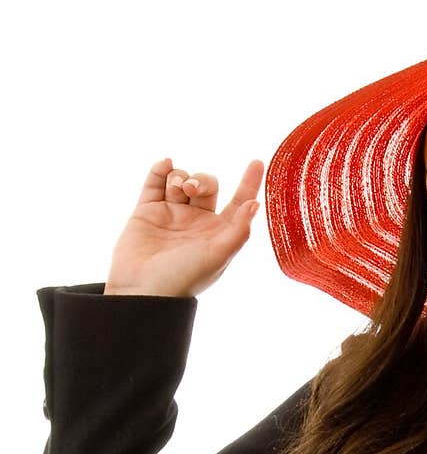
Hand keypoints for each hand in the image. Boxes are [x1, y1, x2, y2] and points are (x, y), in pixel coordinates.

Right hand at [104, 157, 263, 297]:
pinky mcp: (146, 211)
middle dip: (202, 179)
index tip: (257, 162)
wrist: (141, 290)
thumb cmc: (183, 278)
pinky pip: (155, 183)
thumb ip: (239, 230)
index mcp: (217, 234)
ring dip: (181, 176)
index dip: (248, 183)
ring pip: (181, 180)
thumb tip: (255, 204)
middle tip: (192, 188)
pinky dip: (160, 170)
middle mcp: (196, 222)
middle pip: (207, 185)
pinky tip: (165, 165)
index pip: (238, 203)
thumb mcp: (218, 256)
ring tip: (176, 189)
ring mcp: (171, 215)